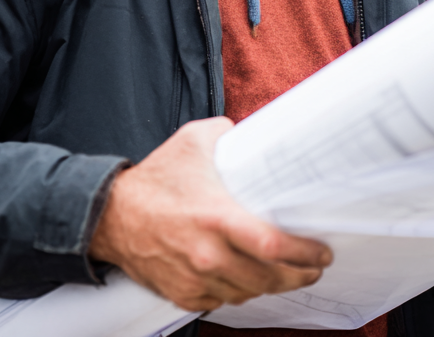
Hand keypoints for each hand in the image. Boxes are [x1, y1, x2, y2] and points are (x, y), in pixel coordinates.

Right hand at [88, 117, 332, 312]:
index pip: (272, 246)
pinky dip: (241, 291)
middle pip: (269, 278)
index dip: (305, 253)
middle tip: (314, 267)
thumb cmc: (155, 178)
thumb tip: (256, 132)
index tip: (322, 252)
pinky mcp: (184, 294)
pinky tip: (251, 278)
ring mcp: (196, 279)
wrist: (111, 215)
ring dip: (273, 286)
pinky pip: (224, 301)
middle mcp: (208, 254)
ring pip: (249, 293)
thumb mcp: (194, 140)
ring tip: (288, 272)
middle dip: (300, 275)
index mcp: (216, 217)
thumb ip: (229, 134)